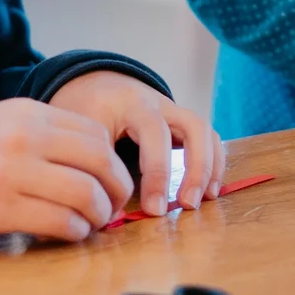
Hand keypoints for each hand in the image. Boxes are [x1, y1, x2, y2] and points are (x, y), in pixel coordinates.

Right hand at [0, 98, 132, 240]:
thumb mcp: (6, 120)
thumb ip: (48, 132)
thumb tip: (95, 162)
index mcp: (31, 114)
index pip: (95, 134)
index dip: (115, 161)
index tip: (114, 179)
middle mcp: (28, 139)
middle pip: (99, 163)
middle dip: (117, 188)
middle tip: (114, 205)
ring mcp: (15, 174)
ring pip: (85, 194)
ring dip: (99, 214)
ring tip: (93, 222)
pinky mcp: (3, 209)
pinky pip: (59, 221)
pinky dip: (75, 231)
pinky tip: (70, 233)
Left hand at [50, 71, 225, 217]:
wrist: (96, 85)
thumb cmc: (86, 110)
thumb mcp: (80, 129)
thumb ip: (91, 161)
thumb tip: (104, 206)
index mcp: (132, 103)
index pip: (154, 134)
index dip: (157, 173)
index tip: (155, 209)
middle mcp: (160, 104)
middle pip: (192, 127)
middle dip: (194, 169)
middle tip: (187, 205)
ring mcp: (175, 112)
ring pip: (205, 131)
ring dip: (209, 166)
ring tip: (205, 199)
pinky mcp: (182, 124)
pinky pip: (209, 138)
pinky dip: (214, 162)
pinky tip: (210, 191)